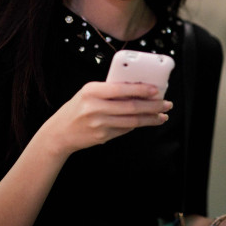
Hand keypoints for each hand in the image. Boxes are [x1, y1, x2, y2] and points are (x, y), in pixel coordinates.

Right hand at [41, 81, 171, 156]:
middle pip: (130, 106)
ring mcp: (99, 124)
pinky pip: (125, 130)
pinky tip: (146, 121)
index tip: (156, 89)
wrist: (59, 132)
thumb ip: (109, 90)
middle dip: (152, 106)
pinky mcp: (102, 137)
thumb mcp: (88, 92)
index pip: (121, 89)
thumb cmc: (77, 108)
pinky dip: (137, 125)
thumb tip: (138, 89)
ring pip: (131, 121)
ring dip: (150, 119)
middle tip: (166, 104)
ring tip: (162, 115)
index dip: (141, 89)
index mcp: (92, 91)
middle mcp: (95, 108)